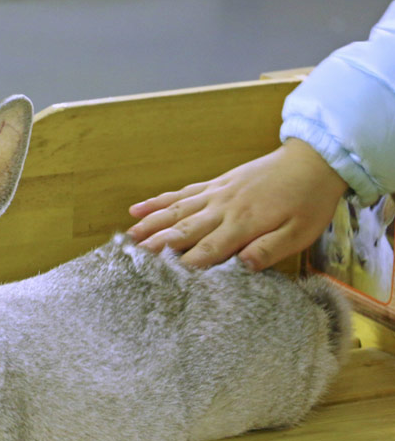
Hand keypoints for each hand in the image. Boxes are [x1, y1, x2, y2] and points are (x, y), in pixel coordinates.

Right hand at [127, 138, 347, 270]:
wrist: (312, 161)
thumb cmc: (308, 202)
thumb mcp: (299, 232)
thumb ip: (269, 249)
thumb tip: (242, 267)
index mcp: (243, 223)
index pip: (208, 249)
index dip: (185, 265)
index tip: (163, 279)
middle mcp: (223, 207)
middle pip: (184, 229)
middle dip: (157, 244)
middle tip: (133, 258)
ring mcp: (216, 193)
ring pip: (176, 210)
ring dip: (151, 223)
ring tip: (128, 236)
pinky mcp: (215, 184)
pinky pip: (182, 192)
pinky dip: (159, 200)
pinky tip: (139, 207)